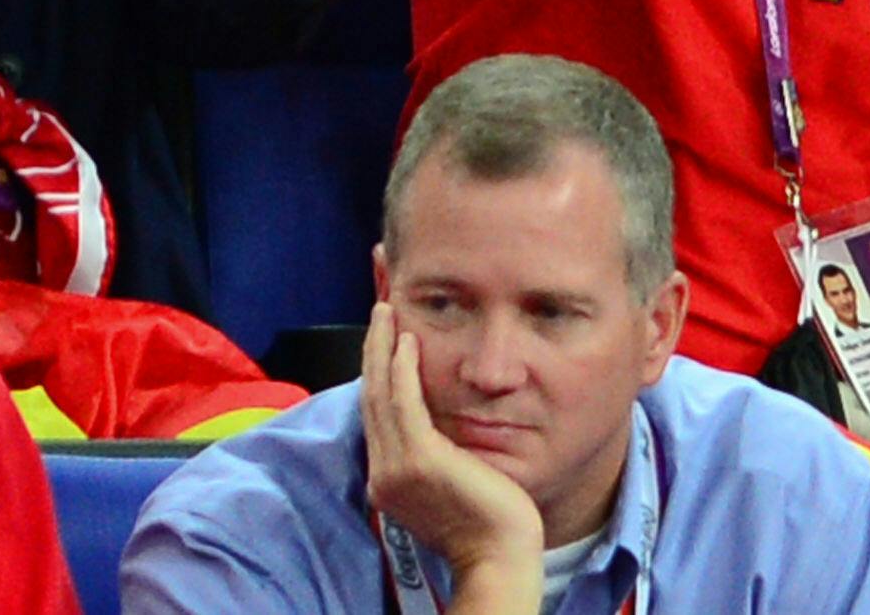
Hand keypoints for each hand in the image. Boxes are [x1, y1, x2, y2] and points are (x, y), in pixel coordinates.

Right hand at [360, 304, 543, 590]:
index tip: (383, 342)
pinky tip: (407, 343)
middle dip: (372, 352)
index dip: (375, 374)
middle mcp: (384, 474)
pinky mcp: (421, 459)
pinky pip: (404, 403)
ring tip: (387, 315)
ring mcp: (398, 467)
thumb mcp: (445, 486)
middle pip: (370, 398)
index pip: (374, 416)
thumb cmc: (486, 523)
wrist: (499, 556)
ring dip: (382, 348)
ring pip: (380, 394)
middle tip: (379, 313)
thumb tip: (437, 425)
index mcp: (387, 481)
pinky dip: (401, 369)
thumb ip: (430, 456)